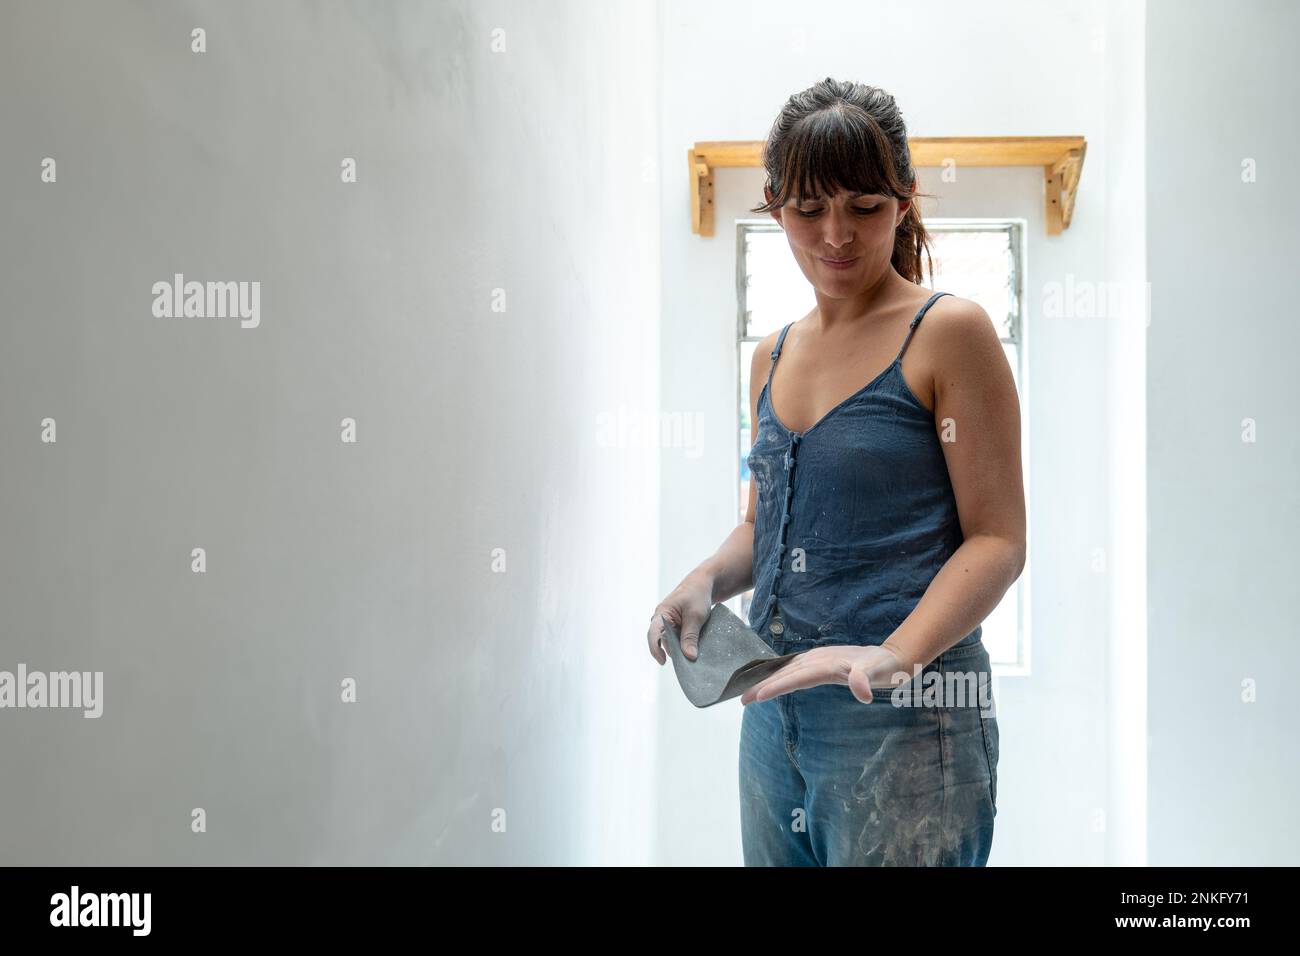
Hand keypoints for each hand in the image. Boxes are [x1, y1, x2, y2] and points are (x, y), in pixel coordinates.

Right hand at [646, 573, 712, 663]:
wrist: (703, 584)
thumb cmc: (697, 595)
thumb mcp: (695, 616)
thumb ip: (690, 636)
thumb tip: (689, 657)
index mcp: (662, 614)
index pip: (653, 634)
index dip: (656, 649)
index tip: (663, 662)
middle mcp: (662, 620)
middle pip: (665, 642)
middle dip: (675, 653)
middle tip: (688, 664)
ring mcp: (670, 624)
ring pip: (673, 642)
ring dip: (682, 649)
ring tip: (694, 658)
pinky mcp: (678, 627)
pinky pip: (680, 640)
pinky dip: (687, 645)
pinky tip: (696, 650)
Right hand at [739, 644, 912, 704]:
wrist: (892, 656)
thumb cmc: (886, 668)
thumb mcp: (881, 673)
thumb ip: (868, 679)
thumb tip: (862, 693)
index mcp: (828, 665)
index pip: (797, 677)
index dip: (777, 686)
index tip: (757, 696)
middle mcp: (819, 660)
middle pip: (787, 673)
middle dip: (764, 685)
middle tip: (742, 699)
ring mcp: (819, 659)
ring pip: (788, 670)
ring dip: (769, 680)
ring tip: (751, 692)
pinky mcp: (821, 662)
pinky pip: (795, 669)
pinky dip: (781, 675)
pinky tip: (774, 681)